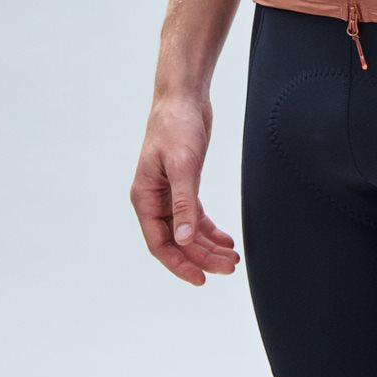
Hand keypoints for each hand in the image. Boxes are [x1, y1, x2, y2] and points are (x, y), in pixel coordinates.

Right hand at [129, 94, 240, 285]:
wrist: (184, 97)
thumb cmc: (176, 125)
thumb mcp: (182, 165)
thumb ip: (183, 203)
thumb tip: (183, 239)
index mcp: (144, 197)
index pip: (160, 243)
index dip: (179, 264)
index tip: (201, 279)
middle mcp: (154, 199)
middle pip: (177, 241)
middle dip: (202, 256)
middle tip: (229, 267)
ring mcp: (169, 193)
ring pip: (188, 231)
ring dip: (209, 246)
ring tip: (232, 258)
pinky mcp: (185, 184)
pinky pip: (195, 216)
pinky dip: (210, 229)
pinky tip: (226, 240)